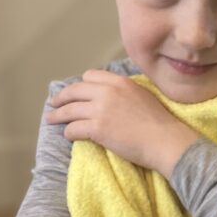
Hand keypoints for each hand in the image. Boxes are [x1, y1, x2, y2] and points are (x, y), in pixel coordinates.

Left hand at [46, 69, 199, 175]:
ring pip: (70, 110)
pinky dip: (68, 132)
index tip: (75, 92)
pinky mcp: (97, 128)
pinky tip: (68, 135)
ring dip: (58, 115)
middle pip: (74, 90)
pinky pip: (74, 128)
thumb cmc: (159, 122)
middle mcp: (107, 91)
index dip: (80, 85)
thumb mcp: (142, 95)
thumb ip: (125, 91)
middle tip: (54, 103)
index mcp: (119, 81)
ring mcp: (101, 109)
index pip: (90, 76)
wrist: (165, 140)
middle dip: (61, 97)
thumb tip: (113, 96)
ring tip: (51, 120)